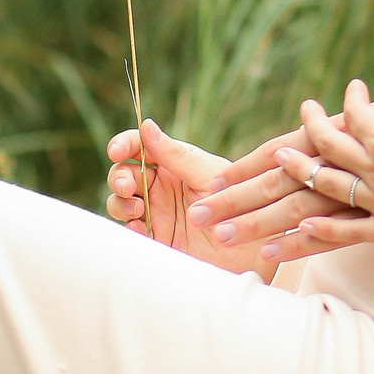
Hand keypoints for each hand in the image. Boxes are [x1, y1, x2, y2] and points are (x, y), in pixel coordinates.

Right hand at [104, 120, 278, 278]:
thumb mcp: (210, 176)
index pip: (140, 147)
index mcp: (175, 164)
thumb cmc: (242, 203)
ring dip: (120, 203)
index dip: (124, 144)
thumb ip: (176, 156)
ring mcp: (157, 214)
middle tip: (130, 188)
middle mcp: (161, 187)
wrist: (256, 247)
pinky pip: (131, 232)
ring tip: (138, 210)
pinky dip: (129, 229)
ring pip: (120, 202)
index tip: (117, 151)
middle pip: (124, 174)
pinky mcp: (156, 240)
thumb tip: (145, 126)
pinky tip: (141, 229)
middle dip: (120, 177)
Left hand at [259, 78, 373, 276]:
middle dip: (312, 126)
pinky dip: (324, 229)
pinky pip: (349, 233)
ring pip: (327, 188)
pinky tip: (304, 224)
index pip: (355, 115)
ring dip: (300, 172)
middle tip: (306, 111)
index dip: (350, 98)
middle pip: (329, 148)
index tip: (353, 89)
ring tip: (281, 161)